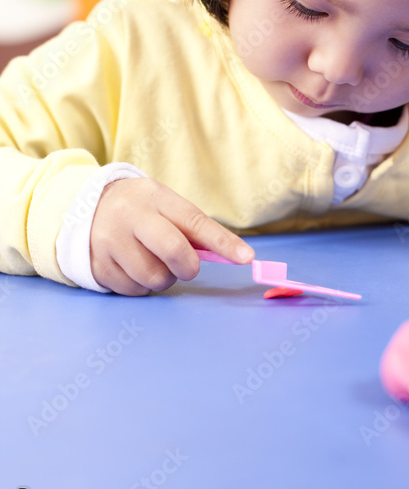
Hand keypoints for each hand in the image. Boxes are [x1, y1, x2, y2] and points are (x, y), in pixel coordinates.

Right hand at [90, 177, 253, 295]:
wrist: (82, 207)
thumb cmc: (139, 208)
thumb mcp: (164, 205)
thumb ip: (194, 228)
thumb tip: (236, 255)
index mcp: (153, 197)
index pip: (194, 221)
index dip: (223, 242)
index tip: (246, 257)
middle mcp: (129, 218)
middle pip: (174, 252)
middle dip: (188, 266)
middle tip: (186, 266)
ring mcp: (109, 243)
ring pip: (155, 278)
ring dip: (164, 277)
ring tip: (154, 261)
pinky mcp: (98, 267)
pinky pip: (135, 290)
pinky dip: (142, 285)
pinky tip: (133, 267)